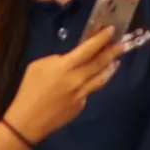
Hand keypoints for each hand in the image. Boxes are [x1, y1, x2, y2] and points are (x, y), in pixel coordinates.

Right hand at [2, 28, 125, 143]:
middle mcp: (77, 79)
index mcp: (65, 67)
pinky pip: (90, 90)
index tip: (111, 30)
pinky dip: (94, 82)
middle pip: (100, 63)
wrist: (28, 120)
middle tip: (121, 44)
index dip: (101, 38)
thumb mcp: (37, 66)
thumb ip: (57, 59)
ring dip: (110, 68)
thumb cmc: (29, 90)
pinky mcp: (81, 105)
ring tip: (115, 61)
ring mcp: (82, 94)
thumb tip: (70, 59)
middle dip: (112, 51)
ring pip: (101, 78)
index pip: (89, 49)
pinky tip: (95, 79)